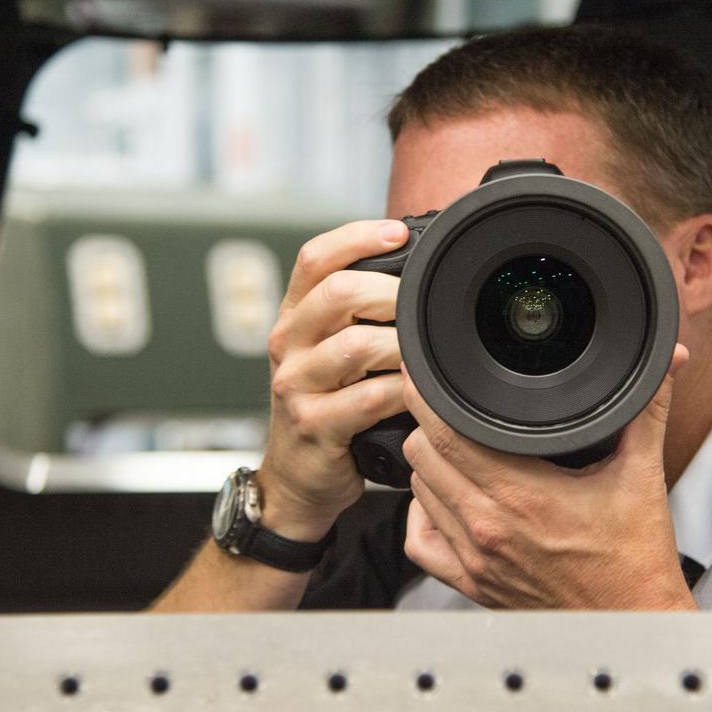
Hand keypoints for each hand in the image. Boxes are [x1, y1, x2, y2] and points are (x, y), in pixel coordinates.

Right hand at [257, 220, 410, 540]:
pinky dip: (402, 392)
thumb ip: (359, 316)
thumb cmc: (328, 407)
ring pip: (357, 345)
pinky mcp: (315, 426)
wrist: (297, 479)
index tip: (397, 233)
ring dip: (402, 346)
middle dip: (392, 294)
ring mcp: (296, 386)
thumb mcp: (331, 354)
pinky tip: (416, 393)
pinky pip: (368, 398)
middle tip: (423, 308)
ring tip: (423, 354)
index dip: (356, 237)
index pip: (314, 257)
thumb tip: (417, 274)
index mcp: (294, 317)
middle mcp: (287, 344)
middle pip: (338, 292)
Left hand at [401, 344, 695, 609]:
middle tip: (448, 407)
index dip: (430, 399)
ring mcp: (474, 559)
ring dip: (430, 465)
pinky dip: (423, 515)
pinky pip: (420, 543)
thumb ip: (647, 411)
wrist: (634, 624)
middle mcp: (488, 527)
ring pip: (418, 492)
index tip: (431, 378)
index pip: (445, 434)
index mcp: (522, 495)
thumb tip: (667, 363)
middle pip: (423, 456)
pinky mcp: (471, 584)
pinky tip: (443, 498)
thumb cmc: (636, 562)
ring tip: (453, 446)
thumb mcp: (643, 475)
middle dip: (430, 424)